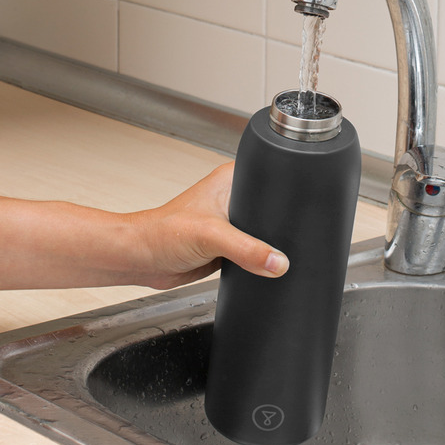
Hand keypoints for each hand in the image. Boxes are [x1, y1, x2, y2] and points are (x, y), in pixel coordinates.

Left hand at [129, 162, 288, 288]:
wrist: (142, 260)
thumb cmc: (161, 233)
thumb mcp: (211, 236)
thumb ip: (247, 249)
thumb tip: (278, 261)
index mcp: (233, 179)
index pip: (274, 180)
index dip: (289, 196)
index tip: (302, 212)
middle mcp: (234, 198)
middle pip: (274, 211)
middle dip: (281, 228)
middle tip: (283, 241)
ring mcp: (233, 222)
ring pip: (266, 234)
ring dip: (269, 247)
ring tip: (268, 254)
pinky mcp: (230, 245)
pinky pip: (256, 252)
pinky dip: (260, 261)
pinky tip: (260, 265)